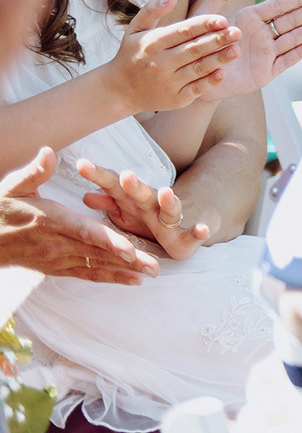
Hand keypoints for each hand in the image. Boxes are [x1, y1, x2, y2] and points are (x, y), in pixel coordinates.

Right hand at [0, 149, 157, 282]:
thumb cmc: (2, 210)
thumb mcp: (14, 186)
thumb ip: (35, 171)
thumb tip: (48, 151)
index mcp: (51, 221)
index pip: (84, 232)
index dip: (108, 241)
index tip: (130, 249)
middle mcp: (56, 244)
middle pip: (97, 252)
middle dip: (127, 260)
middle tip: (154, 266)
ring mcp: (57, 259)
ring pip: (95, 265)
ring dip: (124, 271)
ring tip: (150, 274)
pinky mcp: (57, 268)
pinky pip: (86, 274)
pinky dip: (110, 277)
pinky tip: (132, 280)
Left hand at [74, 160, 210, 259]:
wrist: (186, 226)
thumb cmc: (148, 219)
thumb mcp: (125, 213)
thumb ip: (107, 203)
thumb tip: (84, 196)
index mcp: (133, 199)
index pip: (114, 184)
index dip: (99, 175)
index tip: (82, 165)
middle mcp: (153, 204)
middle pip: (142, 192)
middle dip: (134, 185)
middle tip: (126, 176)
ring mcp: (173, 219)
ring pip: (171, 208)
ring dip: (170, 201)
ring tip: (166, 193)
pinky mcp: (189, 236)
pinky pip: (196, 234)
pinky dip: (201, 231)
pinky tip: (203, 229)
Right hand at [105, 0, 239, 114]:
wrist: (119, 91)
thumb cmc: (132, 54)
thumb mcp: (135, 30)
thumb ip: (152, 10)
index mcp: (152, 43)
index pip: (182, 31)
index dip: (203, 25)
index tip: (223, 20)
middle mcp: (159, 63)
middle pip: (193, 50)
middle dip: (217, 41)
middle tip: (238, 33)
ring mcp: (167, 82)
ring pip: (197, 69)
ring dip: (218, 60)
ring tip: (237, 50)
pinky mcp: (174, 99)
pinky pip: (195, 89)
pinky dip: (209, 82)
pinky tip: (222, 73)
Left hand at [206, 0, 301, 99]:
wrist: (192, 75)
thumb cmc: (197, 43)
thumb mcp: (204, 17)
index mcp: (250, 18)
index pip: (279, 6)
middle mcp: (262, 34)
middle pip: (292, 20)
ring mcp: (266, 53)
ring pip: (293, 38)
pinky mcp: (265, 73)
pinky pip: (285, 61)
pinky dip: (299, 53)